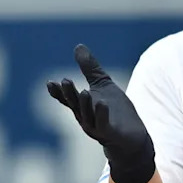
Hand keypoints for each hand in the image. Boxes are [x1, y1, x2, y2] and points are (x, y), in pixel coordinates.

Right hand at [47, 44, 155, 182]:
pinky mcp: (110, 133)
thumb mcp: (103, 85)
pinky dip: (101, 114)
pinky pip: (104, 124)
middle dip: (69, 95)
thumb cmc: (115, 111)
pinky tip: (102, 103)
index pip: (67, 98)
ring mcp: (97, 127)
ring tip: (83, 91)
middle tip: (64, 82)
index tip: (50, 83)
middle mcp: (85, 117)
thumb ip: (90, 68)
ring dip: (84, 105)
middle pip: (75, 105)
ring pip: (87, 116)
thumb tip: (78, 46)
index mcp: (82, 105)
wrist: (132, 136)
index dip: (58, 92)